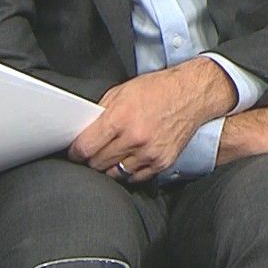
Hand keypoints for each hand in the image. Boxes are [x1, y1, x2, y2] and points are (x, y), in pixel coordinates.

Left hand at [69, 57, 235, 180]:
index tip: (75, 152)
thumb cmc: (158, 89)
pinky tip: (129, 158)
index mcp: (120, 118)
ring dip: (109, 167)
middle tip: (93, 152)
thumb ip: (101, 113)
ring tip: (112, 154)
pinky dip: (128, 171)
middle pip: (97, 164)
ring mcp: (149, 153)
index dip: (75, 152)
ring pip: (115, 174)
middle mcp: (134, 138)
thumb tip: (84, 131)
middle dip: (91, 159)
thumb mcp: (122, 91)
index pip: (85, 148)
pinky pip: (135, 178)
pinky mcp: (161, 162)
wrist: (191, 94)